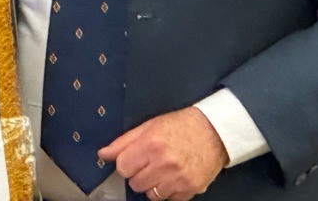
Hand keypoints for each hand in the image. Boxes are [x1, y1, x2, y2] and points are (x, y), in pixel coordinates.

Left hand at [98, 106, 228, 199]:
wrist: (214, 131)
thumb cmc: (179, 125)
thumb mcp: (150, 126)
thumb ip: (124, 142)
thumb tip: (102, 154)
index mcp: (151, 144)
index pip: (123, 167)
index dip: (126, 163)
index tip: (135, 158)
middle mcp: (164, 163)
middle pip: (135, 183)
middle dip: (139, 174)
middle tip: (151, 163)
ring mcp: (178, 179)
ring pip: (151, 195)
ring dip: (154, 185)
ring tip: (163, 170)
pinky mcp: (191, 189)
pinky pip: (169, 200)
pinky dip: (170, 191)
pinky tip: (175, 177)